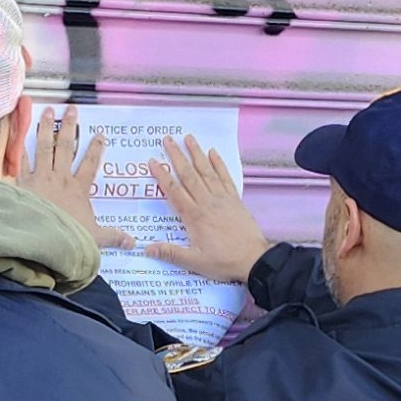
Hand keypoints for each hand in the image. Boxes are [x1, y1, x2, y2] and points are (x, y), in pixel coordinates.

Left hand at [20, 106, 108, 237]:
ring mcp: (41, 178)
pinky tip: (19, 132)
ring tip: (47, 111)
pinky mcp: (23, 183)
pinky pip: (22, 160)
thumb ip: (112, 236)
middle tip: (71, 110)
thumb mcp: (94, 238)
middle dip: (70, 127)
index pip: (91, 164)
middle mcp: (60, 178)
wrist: (41, 238)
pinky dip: (20, 146)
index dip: (96, 148)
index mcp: (78, 189)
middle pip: (67, 147)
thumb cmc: (68, 238)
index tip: (100, 135)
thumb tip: (132, 243)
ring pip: (45, 147)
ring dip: (46, 127)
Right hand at [153, 135, 270, 285]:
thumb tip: (147, 249)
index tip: (153, 162)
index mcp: (194, 216)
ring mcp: (222, 199)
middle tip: (168, 140)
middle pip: (188, 175)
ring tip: (188, 138)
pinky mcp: (235, 199)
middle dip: (177, 156)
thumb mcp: (194, 261)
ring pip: (206, 171)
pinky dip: (219, 164)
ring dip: (196, 154)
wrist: (253, 259)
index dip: (162, 175)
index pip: (174, 191)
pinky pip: (225, 177)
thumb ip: (170, 253)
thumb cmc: (224, 261)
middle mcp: (207, 202)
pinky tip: (213, 153)